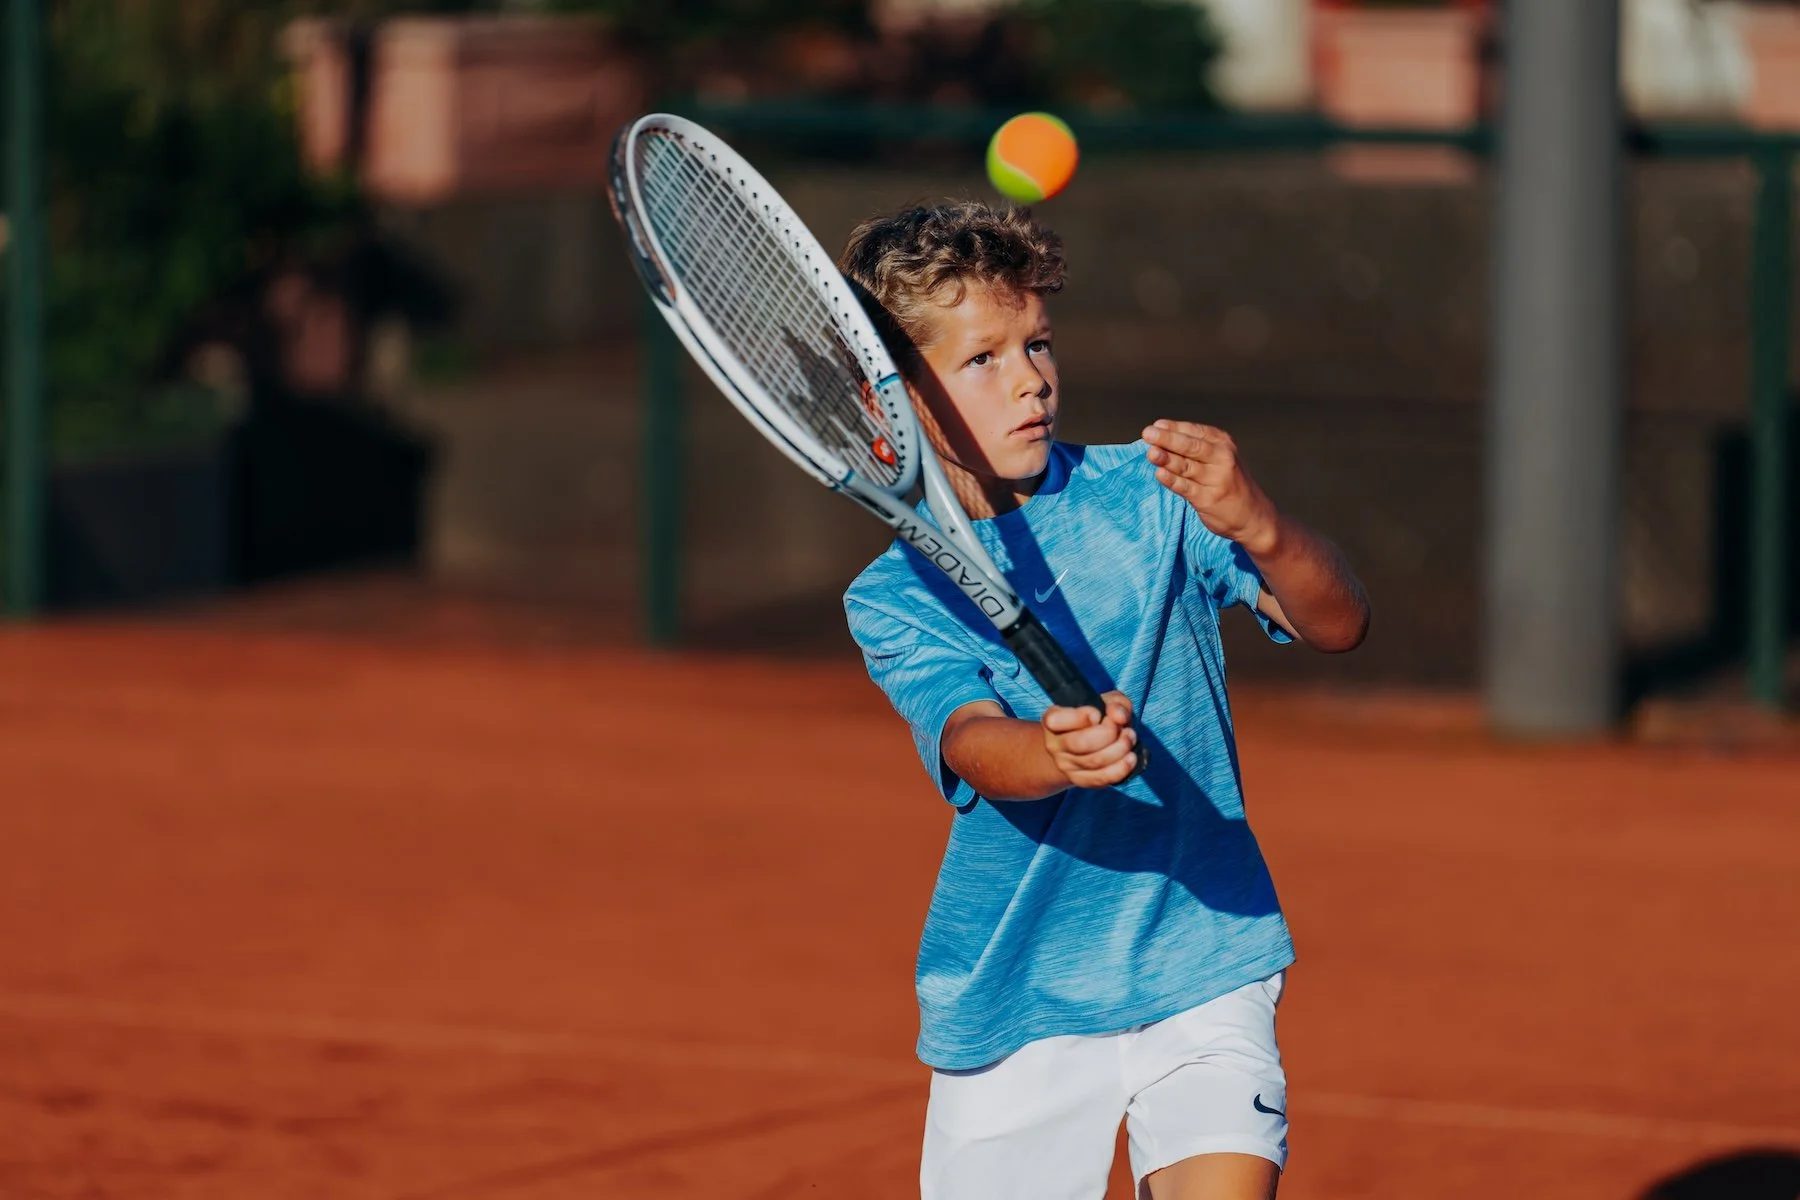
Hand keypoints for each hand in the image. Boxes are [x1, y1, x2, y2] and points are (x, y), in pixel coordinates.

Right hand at [1041, 691, 1137, 788]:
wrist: (1083, 744)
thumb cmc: (1095, 717)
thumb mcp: (1105, 702)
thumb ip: (1115, 703)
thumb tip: (1120, 716)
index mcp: (1053, 720)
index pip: (1056, 721)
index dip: (1080, 717)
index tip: (1097, 714)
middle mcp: (1055, 744)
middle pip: (1080, 743)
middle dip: (1109, 733)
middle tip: (1121, 727)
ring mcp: (1065, 765)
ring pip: (1094, 761)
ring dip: (1120, 749)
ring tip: (1130, 737)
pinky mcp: (1079, 780)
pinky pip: (1101, 778)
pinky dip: (1121, 769)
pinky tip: (1131, 758)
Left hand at [1143, 420, 1278, 554]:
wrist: (1252, 514)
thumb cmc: (1229, 481)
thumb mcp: (1220, 457)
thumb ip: (1195, 448)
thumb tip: (1159, 437)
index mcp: (1223, 443)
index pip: (1194, 432)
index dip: (1174, 428)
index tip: (1156, 426)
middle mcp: (1222, 458)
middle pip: (1190, 446)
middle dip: (1167, 439)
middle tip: (1148, 433)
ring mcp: (1216, 479)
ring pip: (1186, 466)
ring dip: (1167, 459)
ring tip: (1151, 453)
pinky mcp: (1208, 498)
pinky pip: (1186, 487)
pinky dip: (1172, 480)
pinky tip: (1159, 474)